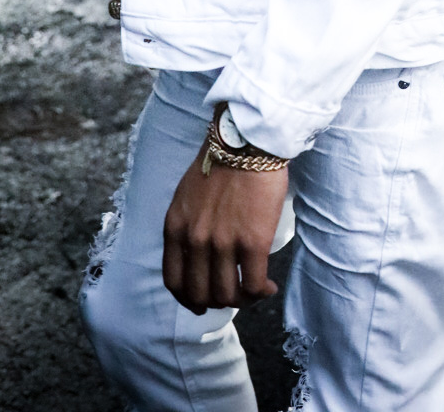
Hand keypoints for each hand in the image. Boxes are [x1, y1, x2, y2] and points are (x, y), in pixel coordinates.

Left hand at [163, 154, 287, 313]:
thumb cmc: (221, 162)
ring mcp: (223, 243)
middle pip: (200, 295)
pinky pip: (254, 286)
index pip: (174, 282)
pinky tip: (269, 286)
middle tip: (233, 295)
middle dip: (217, 302)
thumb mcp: (186, 195)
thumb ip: (187, 226)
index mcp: (176, 227)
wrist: (246, 141)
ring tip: (255, 290)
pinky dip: (261, 293)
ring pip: (228, 295)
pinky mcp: (253, 243)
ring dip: (242, 300)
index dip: (188, 299)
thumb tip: (196, 254)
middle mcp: (195, 240)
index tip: (202, 302)